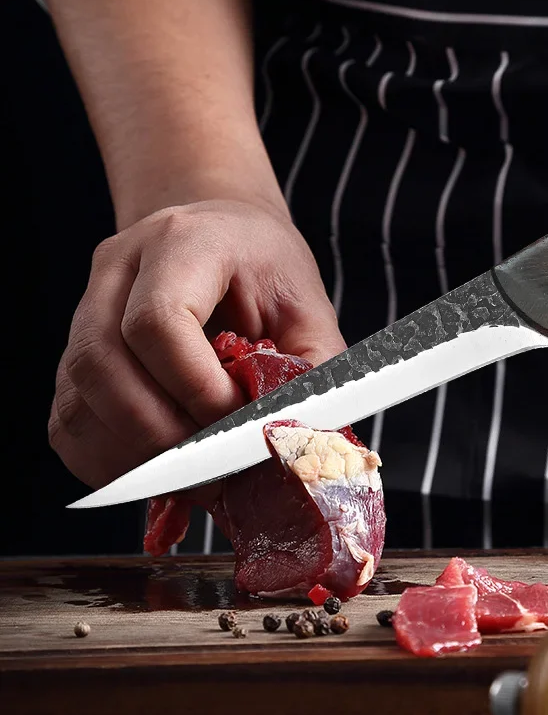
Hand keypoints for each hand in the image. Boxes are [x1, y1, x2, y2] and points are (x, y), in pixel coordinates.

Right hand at [49, 198, 345, 490]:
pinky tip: (162, 471)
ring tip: (197, 479)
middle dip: (163, 436)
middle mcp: (118, 270)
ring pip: (78, 402)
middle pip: (103, 365)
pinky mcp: (75, 354)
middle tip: (219, 472)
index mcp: (181, 243)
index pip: (158, 321)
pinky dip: (112, 462)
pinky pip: (70, 423)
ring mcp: (85, 310)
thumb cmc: (266, 269)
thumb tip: (300, 440)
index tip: (240, 424)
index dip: (197, 389)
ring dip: (135, 458)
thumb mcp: (307, 306)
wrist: (224, 235)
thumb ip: (310, 368)